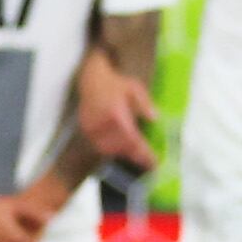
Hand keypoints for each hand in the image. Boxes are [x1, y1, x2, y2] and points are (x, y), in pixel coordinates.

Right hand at [75, 49, 157, 172]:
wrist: (92, 79)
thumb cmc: (115, 83)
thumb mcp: (134, 88)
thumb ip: (145, 103)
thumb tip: (154, 118)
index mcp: (117, 113)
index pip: (133, 140)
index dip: (144, 153)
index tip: (154, 162)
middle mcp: (103, 123)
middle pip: (122, 147)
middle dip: (136, 156)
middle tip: (148, 162)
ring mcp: (93, 127)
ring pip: (109, 149)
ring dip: (123, 154)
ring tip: (136, 156)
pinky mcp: (86, 129)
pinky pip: (99, 145)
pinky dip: (110, 150)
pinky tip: (120, 149)